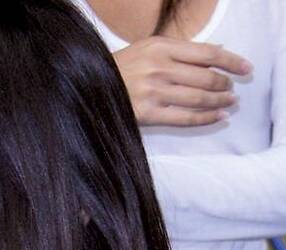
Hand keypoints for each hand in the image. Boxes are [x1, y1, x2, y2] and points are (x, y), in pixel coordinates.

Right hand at [113, 36, 252, 126]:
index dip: (231, 61)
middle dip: (225, 84)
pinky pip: (185, 117)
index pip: (207, 53)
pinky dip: (206, 118)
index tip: (245, 68)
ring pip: (199, 97)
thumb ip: (179, 50)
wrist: (87, 87)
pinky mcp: (148, 113)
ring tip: (229, 103)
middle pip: (207, 76)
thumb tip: (217, 53)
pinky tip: (218, 117)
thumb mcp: (146, 49)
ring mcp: (153, 91)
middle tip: (232, 89)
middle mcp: (159, 68)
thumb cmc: (118, 69)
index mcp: (160, 47)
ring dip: (220, 101)